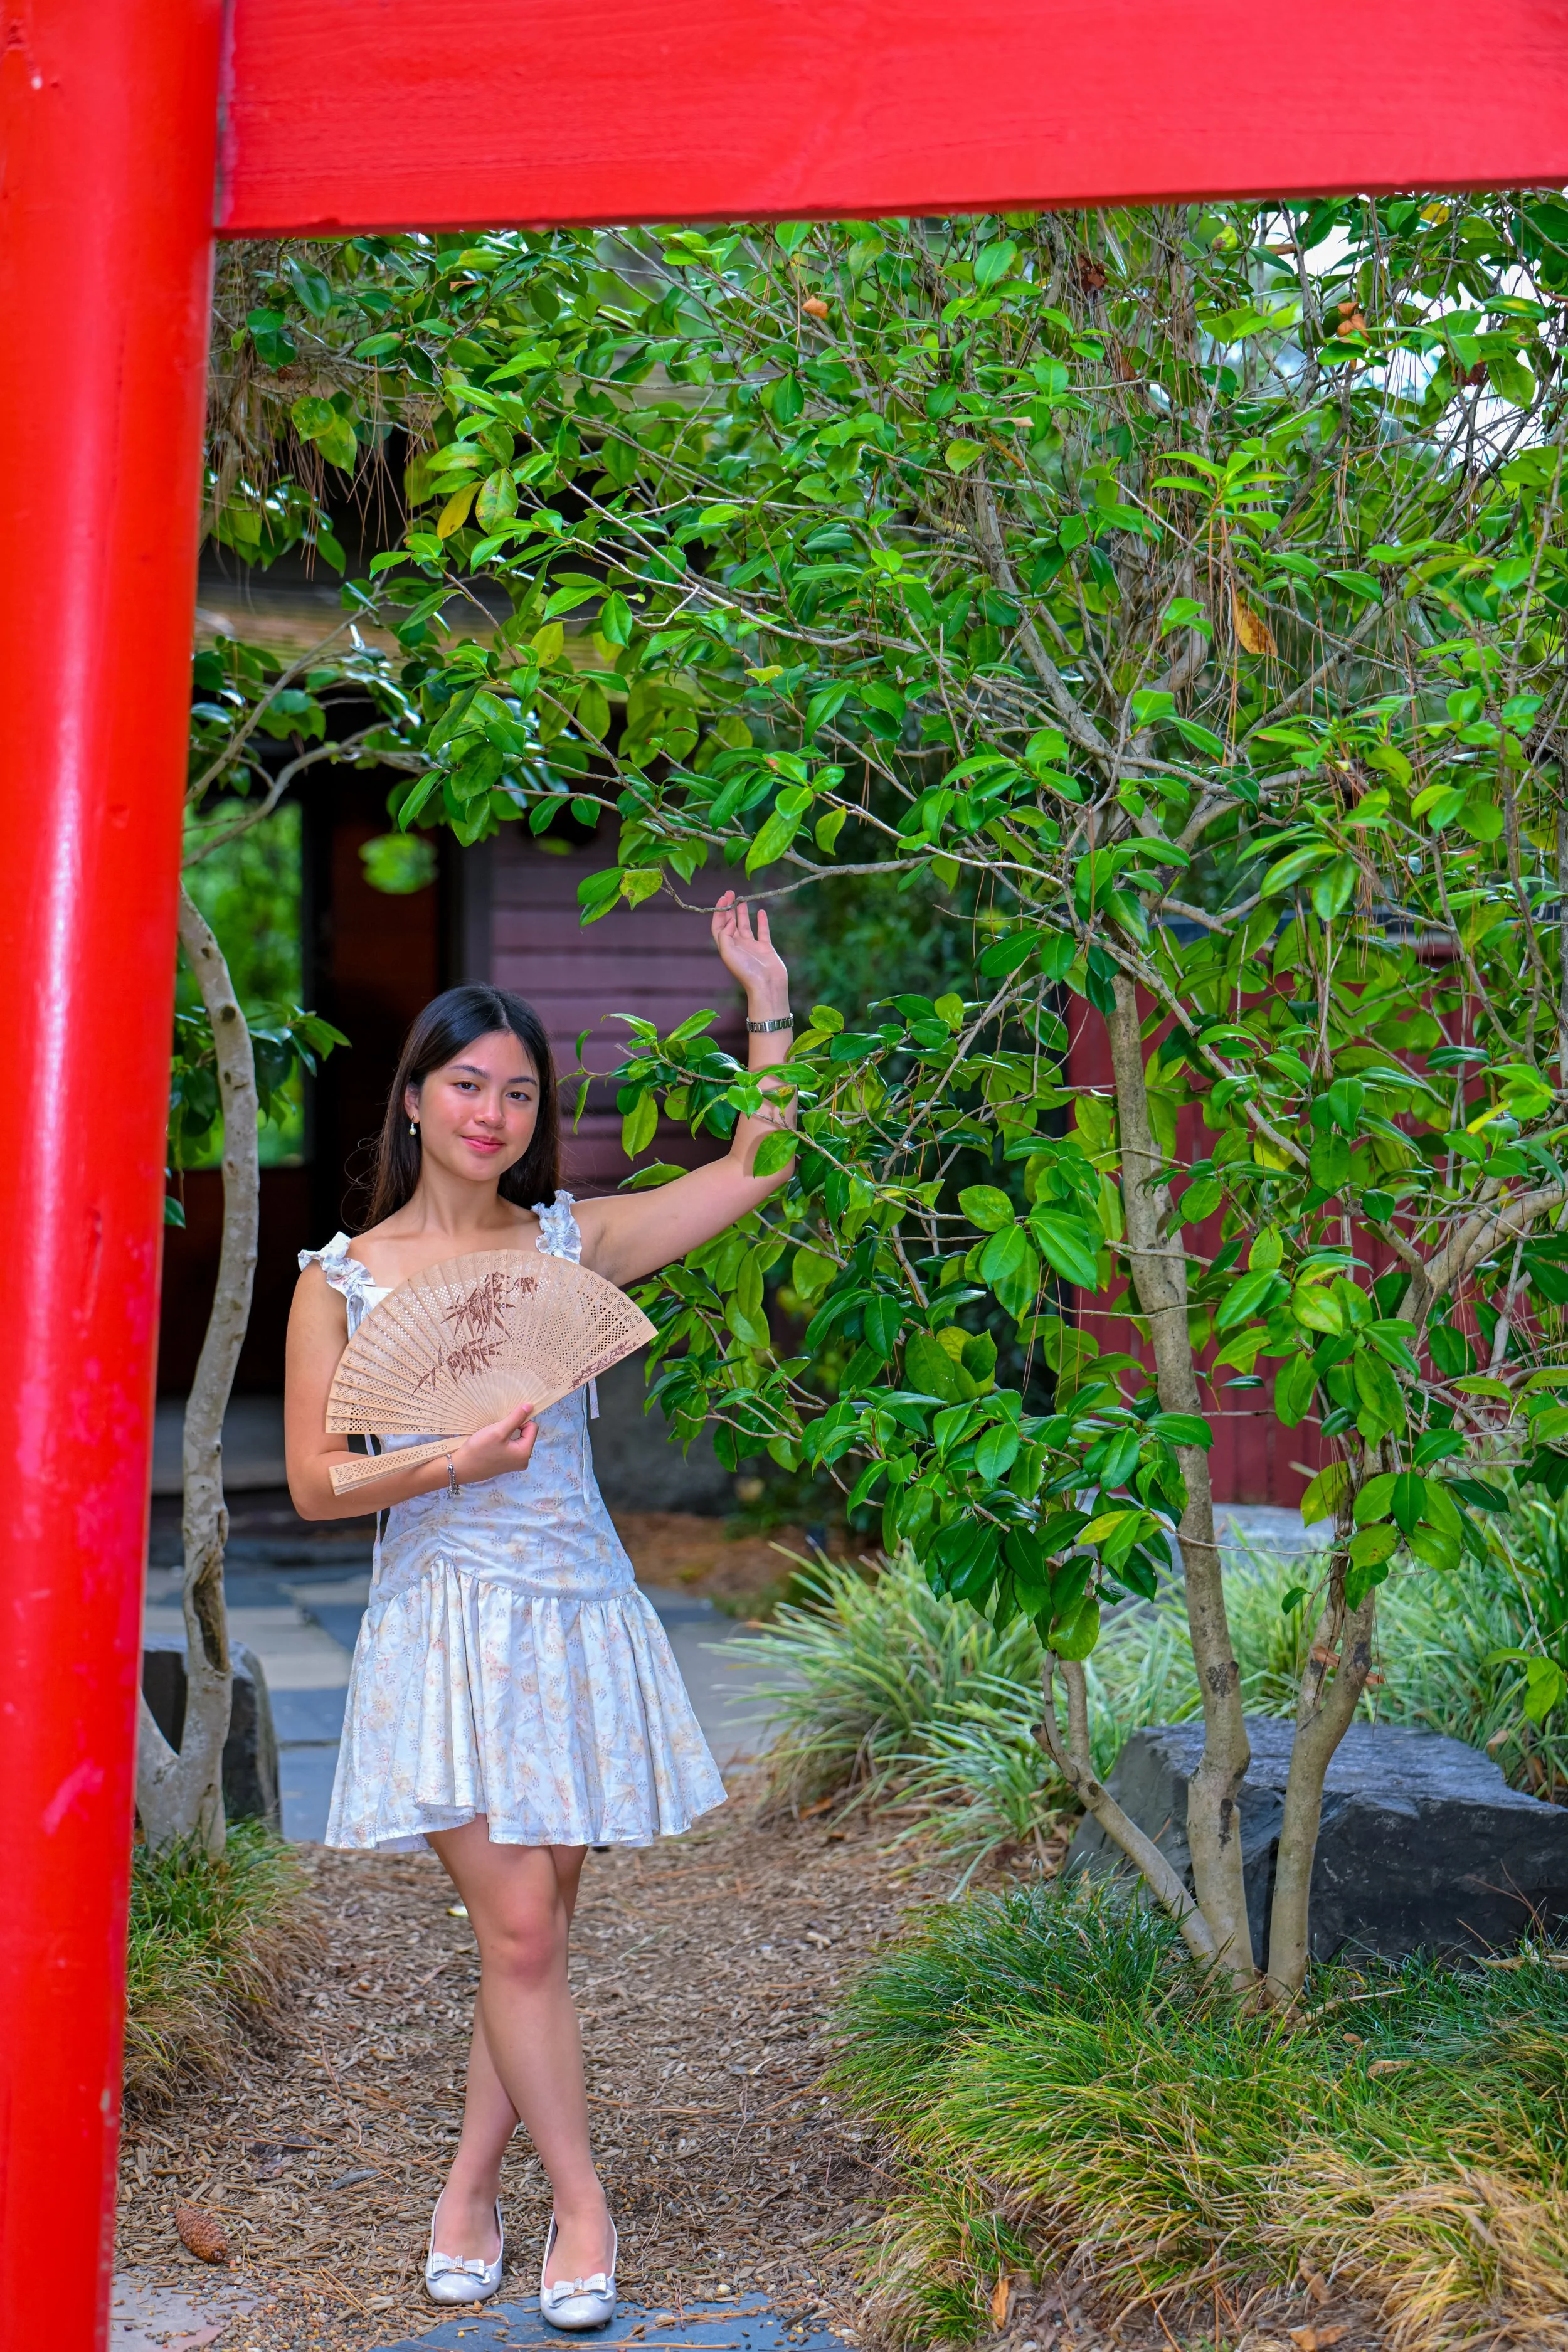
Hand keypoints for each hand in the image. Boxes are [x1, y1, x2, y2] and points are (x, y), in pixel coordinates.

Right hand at [450, 1403, 537, 1485]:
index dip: (520, 1421)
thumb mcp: (498, 1430)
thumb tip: (530, 1406)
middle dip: (514, 1427)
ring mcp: (514, 1463)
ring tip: (493, 1435)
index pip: (532, 1427)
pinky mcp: (506, 1463)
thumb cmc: (479, 1450)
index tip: (505, 1421)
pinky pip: (510, 1446)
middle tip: (497, 1429)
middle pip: (526, 1434)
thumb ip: (516, 1418)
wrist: (461, 1467)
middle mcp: (523, 1460)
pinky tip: (492, 1442)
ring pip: (517, 1439)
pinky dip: (503, 1440)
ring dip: (507, 1433)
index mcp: (525, 1453)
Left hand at [711, 891, 788, 1014]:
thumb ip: (725, 935)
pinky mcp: (765, 948)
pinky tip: (761, 911)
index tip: (723, 898)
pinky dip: (762, 921)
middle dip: (729, 908)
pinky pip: (763, 931)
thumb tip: (729, 921)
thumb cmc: (746, 972)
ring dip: (742, 912)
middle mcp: (737, 946)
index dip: (719, 912)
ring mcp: (752, 946)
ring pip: (745, 925)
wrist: (767, 985)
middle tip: (731, 893)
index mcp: (726, 947)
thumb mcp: (728, 953)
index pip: (718, 926)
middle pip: (730, 923)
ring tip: (743, 898)